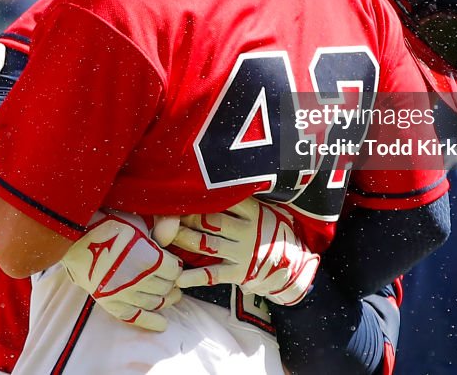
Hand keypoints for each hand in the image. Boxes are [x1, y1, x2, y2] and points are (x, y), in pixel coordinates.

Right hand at [62, 213, 182, 331]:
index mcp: (149, 259)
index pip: (174, 271)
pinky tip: (162, 324)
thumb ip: (157, 233)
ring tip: (168, 295)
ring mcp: (124, 293)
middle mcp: (139, 280)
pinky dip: (151, 322)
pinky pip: (135, 317)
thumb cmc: (108, 223)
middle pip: (166, 287)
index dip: (176, 266)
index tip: (174, 263)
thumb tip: (173, 233)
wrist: (76, 237)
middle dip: (171, 283)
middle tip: (172, 280)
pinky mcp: (111, 302)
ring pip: (154, 302)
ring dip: (164, 299)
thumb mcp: (137, 222)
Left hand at [160, 198, 319, 304]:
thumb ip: (239, 200)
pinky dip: (194, 277)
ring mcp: (243, 253)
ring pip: (207, 244)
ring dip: (183, 240)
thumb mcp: (262, 210)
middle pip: (210, 221)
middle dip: (186, 217)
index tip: (180, 193)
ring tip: (163, 237)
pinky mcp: (239, 273)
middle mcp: (247, 230)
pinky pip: (213, 275)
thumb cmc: (269, 231)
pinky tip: (178, 277)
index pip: (224, 200)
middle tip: (165, 213)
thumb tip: (211, 179)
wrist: (293, 265)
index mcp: (252, 211)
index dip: (201, 197)